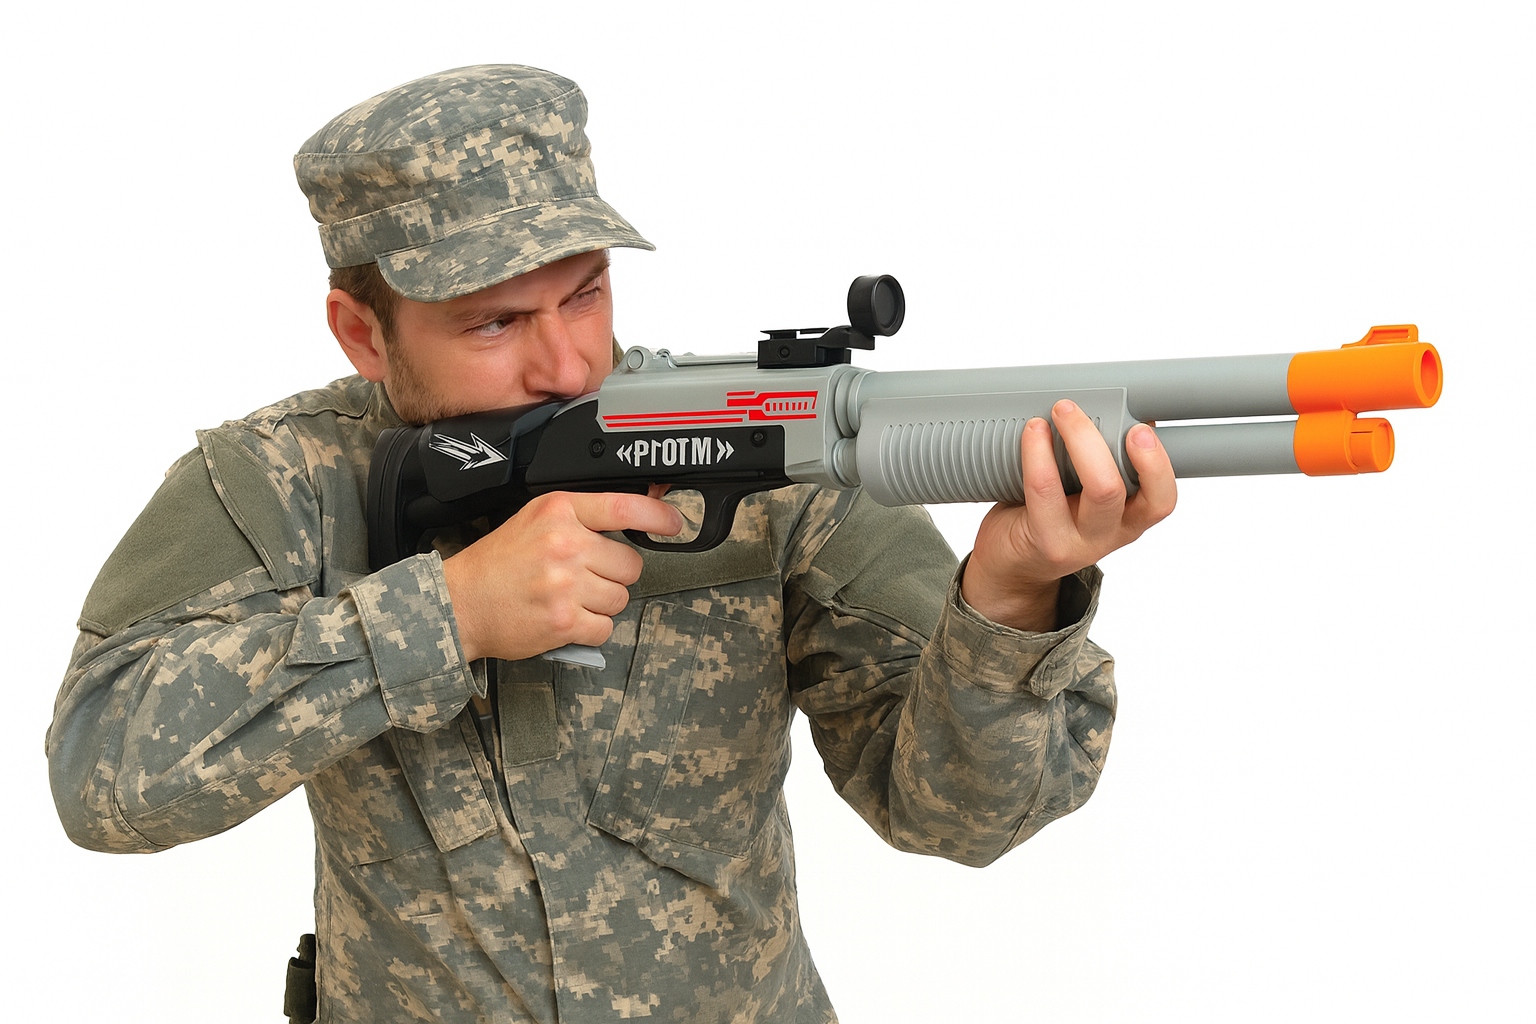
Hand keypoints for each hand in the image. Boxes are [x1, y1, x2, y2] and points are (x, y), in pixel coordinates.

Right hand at [441, 491, 682, 661]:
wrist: (459, 603)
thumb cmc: (496, 564)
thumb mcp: (535, 520)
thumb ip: (581, 517)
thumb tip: (635, 516)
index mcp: (558, 512)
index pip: (624, 507)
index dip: (658, 516)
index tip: (673, 524)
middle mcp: (564, 545)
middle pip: (630, 563)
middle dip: (614, 573)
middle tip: (584, 576)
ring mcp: (565, 585)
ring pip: (620, 597)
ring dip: (602, 602)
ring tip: (570, 597)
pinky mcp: (564, 621)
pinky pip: (604, 628)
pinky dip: (590, 628)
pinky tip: (566, 617)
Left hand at [961, 399, 1176, 631]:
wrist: (1012, 563)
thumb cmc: (1049, 516)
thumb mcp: (1085, 494)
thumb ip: (1106, 460)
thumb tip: (1125, 408)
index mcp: (1130, 518)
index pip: (1162, 499)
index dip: (1157, 464)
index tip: (1141, 428)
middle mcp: (1109, 533)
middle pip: (1119, 489)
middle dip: (1099, 440)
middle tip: (1075, 408)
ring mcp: (1077, 542)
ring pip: (1094, 490)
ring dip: (1077, 440)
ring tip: (1059, 411)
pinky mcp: (1045, 540)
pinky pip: (1045, 491)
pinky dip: (1038, 454)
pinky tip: (1034, 431)